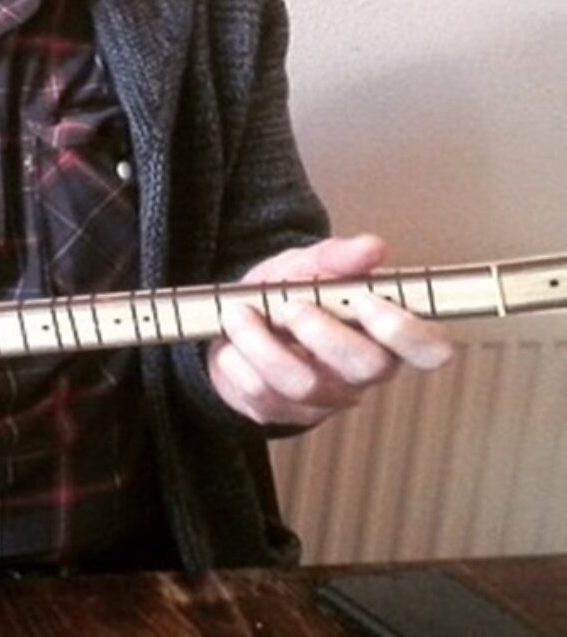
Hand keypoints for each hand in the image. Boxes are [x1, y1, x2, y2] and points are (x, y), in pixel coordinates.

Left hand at [206, 234, 453, 427]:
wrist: (233, 319)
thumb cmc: (285, 292)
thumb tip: (372, 247)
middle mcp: (361, 372)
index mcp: (382, 333)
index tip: (364, 300)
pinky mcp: (282, 413)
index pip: (429, 348)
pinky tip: (232, 342)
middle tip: (291, 306)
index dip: (406, 330)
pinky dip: (237, 358)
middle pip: (369, 367)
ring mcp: (324, 398)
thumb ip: (335, 257)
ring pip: (304, 384)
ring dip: (262, 342)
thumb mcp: (305, 265)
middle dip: (325, 331)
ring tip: (240, 313)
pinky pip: (261, 394)